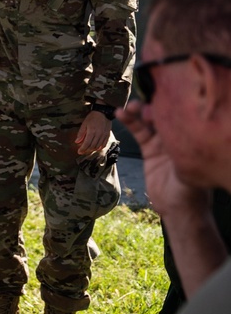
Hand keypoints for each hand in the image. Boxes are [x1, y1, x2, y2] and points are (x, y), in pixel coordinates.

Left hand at [76, 109, 111, 154]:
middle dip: (87, 150)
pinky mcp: (108, 135)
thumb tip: (77, 141)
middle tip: (82, 151)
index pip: (87, 144)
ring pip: (98, 146)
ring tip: (88, 149)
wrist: (103, 112)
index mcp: (92, 132)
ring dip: (93, 149)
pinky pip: (104, 144)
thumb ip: (81, 133)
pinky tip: (96, 148)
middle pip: (92, 146)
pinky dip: (100, 147)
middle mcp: (98, 135)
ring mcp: (104, 136)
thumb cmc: (92, 117)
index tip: (79, 152)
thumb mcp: (84, 124)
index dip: (82, 149)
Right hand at [116, 100, 204, 216]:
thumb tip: (173, 130)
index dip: (166, 108)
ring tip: (128, 107)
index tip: (154, 103)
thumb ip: (178, 151)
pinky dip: (130, 123)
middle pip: (163, 116)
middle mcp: (178, 138)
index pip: (179, 117)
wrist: (178, 210)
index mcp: (192, 140)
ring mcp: (163, 144)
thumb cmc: (191, 192)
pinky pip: (139, 133)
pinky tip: (121, 115)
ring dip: (137, 113)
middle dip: (151, 107)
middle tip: (140, 105)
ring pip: (149, 122)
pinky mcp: (150, 150)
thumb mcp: (188, 170)